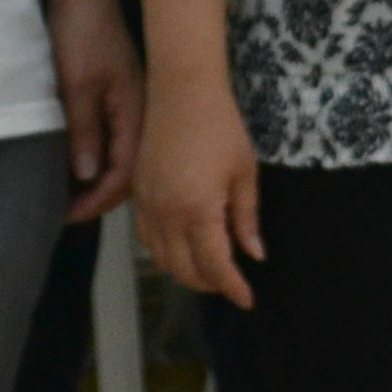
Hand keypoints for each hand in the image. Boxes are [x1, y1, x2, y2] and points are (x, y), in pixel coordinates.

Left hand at [49, 0, 143, 223]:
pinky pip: (113, 139)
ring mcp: (130, 105)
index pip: (124, 174)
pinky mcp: (117, 97)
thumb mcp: (77, 86)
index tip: (66, 215)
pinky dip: (95, 157)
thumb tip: (87, 177)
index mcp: (136, 114)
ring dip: (97, 179)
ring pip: (121, 156)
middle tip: (65, 212)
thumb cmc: (82, 35)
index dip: (96, 200)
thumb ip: (84, 132)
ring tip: (68, 196)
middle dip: (99, 197)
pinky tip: (75, 163)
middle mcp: (140, 114)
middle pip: (129, 171)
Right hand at [135, 78, 265, 306]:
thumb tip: (254, 254)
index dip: (232, 288)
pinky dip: (163, 252)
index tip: (247, 299)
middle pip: (184, 270)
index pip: (214, 266)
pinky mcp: (137, 193)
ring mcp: (147, 204)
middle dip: (210, 284)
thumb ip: (247, 219)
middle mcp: (167, 213)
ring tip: (210, 268)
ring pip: (161, 259)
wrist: (182, 92)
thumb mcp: (245, 173)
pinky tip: (182, 247)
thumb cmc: (220, 127)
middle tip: (232, 283)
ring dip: (185, 272)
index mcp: (198, 209)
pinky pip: (146, 238)